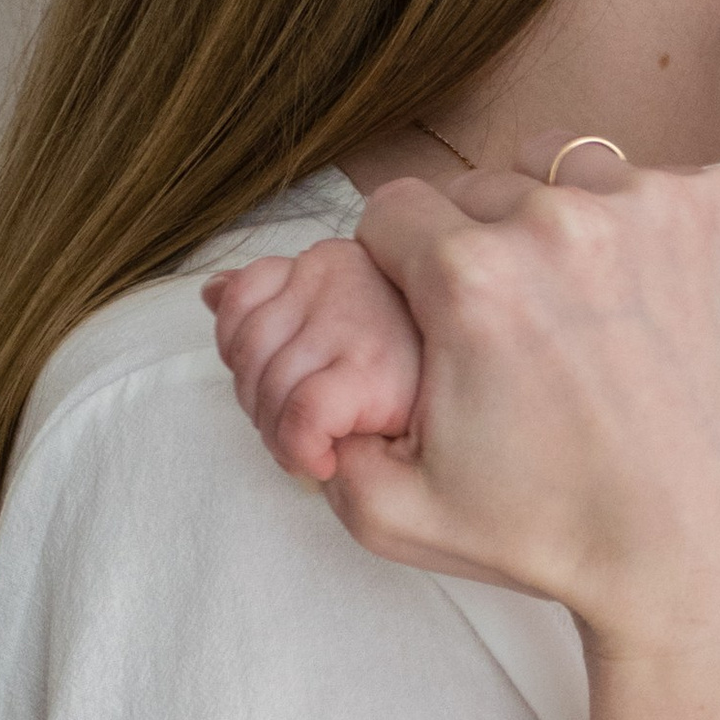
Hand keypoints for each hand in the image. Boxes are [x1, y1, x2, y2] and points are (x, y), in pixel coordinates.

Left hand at [202, 238, 424, 479]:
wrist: (509, 408)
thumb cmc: (431, 371)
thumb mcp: (344, 318)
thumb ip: (274, 299)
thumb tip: (210, 290)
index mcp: (330, 259)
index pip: (240, 295)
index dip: (241, 353)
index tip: (280, 389)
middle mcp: (337, 273)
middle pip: (245, 348)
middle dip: (259, 404)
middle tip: (303, 432)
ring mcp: (354, 320)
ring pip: (265, 388)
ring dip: (280, 437)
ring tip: (320, 451)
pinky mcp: (372, 371)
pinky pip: (301, 415)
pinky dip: (301, 449)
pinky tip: (327, 460)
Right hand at [318, 143, 719, 653]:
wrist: (711, 561)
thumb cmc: (557, 540)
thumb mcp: (397, 509)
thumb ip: (318, 428)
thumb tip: (285, 365)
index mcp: (467, 278)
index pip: (394, 212)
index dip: (403, 266)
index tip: (438, 314)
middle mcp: (560, 223)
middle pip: (481, 189)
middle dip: (481, 248)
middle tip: (520, 331)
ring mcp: (658, 208)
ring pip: (570, 174)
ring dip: (564, 225)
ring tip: (586, 313)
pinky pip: (660, 188)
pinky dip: (650, 236)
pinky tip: (655, 313)